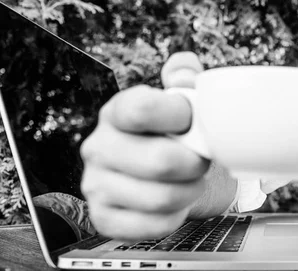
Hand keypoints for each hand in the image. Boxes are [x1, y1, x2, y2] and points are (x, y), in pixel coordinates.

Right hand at [81, 52, 207, 239]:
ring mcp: (96, 184)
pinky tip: (175, 203)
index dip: (180, 117)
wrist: (165, 174)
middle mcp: (99, 146)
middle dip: (195, 163)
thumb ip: (185, 77)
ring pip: (162, 197)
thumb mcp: (183, 100)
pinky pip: (152, 225)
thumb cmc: (176, 134)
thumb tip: (182, 71)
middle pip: (161, 161)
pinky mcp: (103, 218)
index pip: (142, 109)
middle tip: (202, 159)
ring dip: (190, 191)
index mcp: (117, 111)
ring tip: (192, 180)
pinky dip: (175, 216)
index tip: (194, 121)